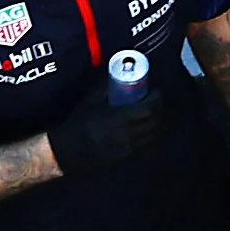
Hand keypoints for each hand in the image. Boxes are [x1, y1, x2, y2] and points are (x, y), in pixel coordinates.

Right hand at [45, 84, 165, 176]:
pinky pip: (145, 142)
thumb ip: (105, 87)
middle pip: (155, 122)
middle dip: (159, 109)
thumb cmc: (79, 124)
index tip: (156, 91)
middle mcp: (129, 135)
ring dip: (156, 122)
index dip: (156, 99)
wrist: (70, 150)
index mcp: (121, 119)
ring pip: (153, 134)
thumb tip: (116, 74)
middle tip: (155, 99)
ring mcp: (130, 147)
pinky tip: (144, 126)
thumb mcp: (91, 100)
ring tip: (152, 112)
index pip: (149, 109)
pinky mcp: (128, 156)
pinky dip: (149, 132)